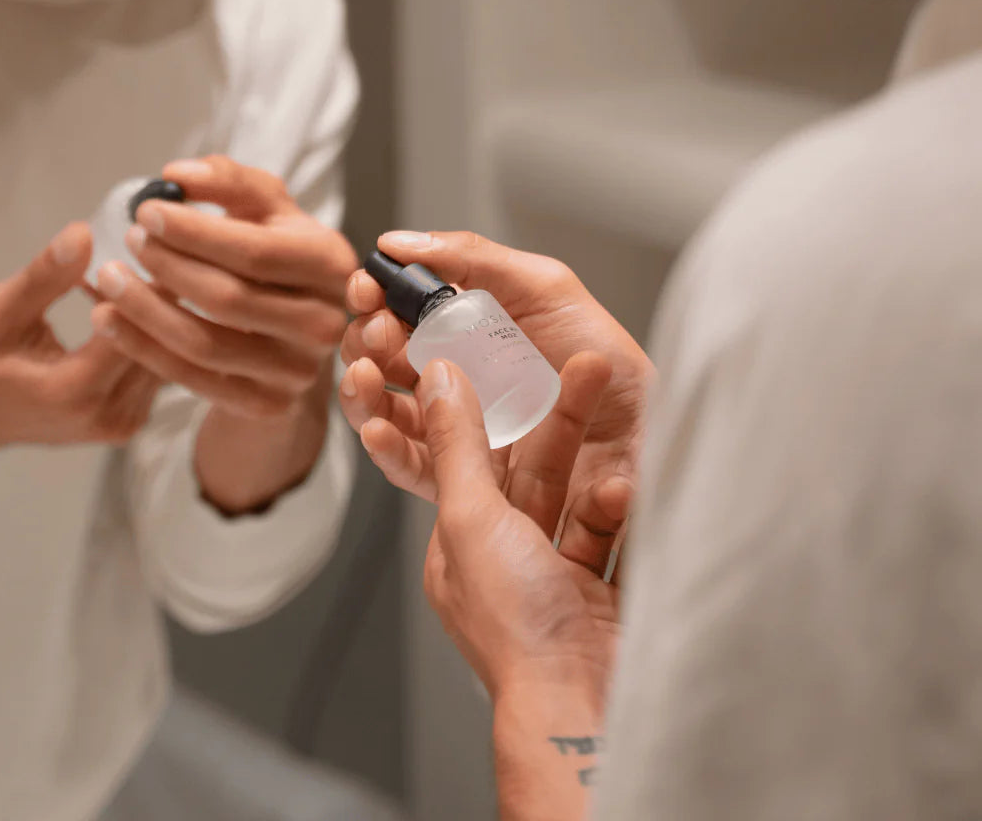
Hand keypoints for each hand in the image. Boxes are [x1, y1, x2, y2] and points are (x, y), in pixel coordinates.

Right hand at [0, 223, 159, 465]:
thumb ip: (44, 277)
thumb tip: (84, 232)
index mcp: (72, 392)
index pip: (131, 329)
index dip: (143, 284)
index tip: (150, 242)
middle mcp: (107, 416)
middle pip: (158, 344)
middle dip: (158, 293)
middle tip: (158, 245)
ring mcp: (123, 424)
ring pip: (165, 355)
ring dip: (158, 311)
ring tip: (146, 266)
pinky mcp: (131, 421)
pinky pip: (157, 368)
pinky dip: (149, 332)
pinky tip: (132, 299)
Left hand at [89, 157, 356, 419]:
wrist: (292, 331)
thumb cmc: (271, 253)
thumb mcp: (265, 209)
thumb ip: (228, 181)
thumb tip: (177, 175)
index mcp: (331, 263)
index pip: (256, 251)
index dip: (196, 233)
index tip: (146, 212)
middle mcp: (324, 322)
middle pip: (229, 299)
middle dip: (168, 267)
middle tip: (127, 241)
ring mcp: (298, 371)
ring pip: (206, 344)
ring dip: (146, 311)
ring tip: (108, 279)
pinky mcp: (268, 405)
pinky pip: (194, 380)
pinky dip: (144, 349)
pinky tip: (110, 321)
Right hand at [340, 230, 651, 520]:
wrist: (649, 438)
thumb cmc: (609, 364)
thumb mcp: (545, 288)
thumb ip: (474, 257)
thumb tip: (401, 241)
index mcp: (468, 330)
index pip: (401, 312)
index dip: (376, 299)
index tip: (368, 290)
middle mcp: (457, 378)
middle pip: (383, 361)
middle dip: (366, 343)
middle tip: (378, 335)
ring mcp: (460, 430)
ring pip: (386, 412)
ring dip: (361, 393)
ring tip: (363, 377)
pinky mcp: (468, 481)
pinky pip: (412, 468)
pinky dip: (384, 449)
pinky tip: (377, 428)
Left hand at [421, 353, 621, 703]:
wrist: (584, 705)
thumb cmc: (516, 628)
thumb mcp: (471, 518)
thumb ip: (457, 444)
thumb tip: (436, 379)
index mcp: (461, 548)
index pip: (473, 461)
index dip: (497, 409)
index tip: (521, 363)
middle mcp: (507, 563)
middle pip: (536, 473)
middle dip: (564, 424)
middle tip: (593, 369)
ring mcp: (558, 581)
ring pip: (581, 501)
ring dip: (603, 485)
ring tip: (622, 482)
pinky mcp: (606, 594)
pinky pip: (617, 538)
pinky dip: (625, 521)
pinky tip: (632, 513)